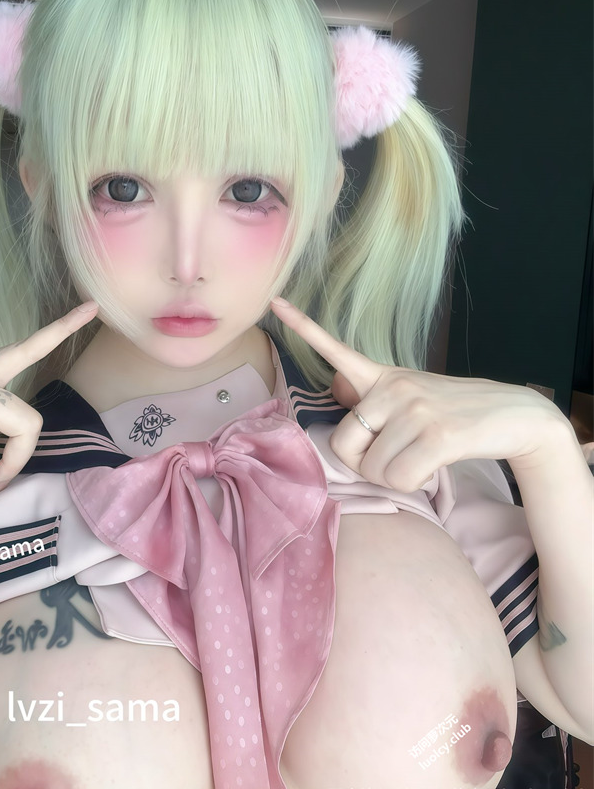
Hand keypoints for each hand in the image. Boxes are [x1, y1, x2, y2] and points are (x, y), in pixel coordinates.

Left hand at [270, 298, 568, 490]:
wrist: (513, 415)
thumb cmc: (454, 414)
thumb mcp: (411, 398)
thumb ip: (375, 400)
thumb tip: (342, 393)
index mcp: (384, 377)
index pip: (336, 351)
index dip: (304, 328)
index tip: (275, 303)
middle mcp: (394, 388)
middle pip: (343, 444)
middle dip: (363, 466)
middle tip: (391, 461)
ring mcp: (416, 409)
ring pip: (373, 468)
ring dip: (393, 478)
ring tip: (420, 459)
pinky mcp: (438, 434)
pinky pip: (399, 478)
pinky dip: (413, 484)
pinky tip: (433, 467)